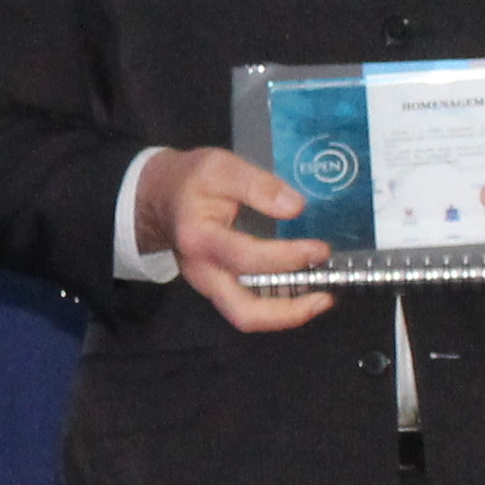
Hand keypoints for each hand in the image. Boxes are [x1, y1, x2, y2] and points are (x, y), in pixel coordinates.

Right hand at [135, 145, 340, 333]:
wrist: (159, 196)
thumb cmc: (191, 180)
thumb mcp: (221, 166)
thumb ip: (258, 184)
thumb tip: (296, 207)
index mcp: (199, 239)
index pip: (246, 258)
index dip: (287, 257)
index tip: (320, 249)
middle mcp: (201, 271)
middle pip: (243, 312)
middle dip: (288, 312)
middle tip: (325, 297)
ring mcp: (207, 285)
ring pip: (245, 317)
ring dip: (285, 315)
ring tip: (319, 299)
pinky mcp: (216, 288)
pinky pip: (247, 307)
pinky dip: (276, 306)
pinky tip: (301, 291)